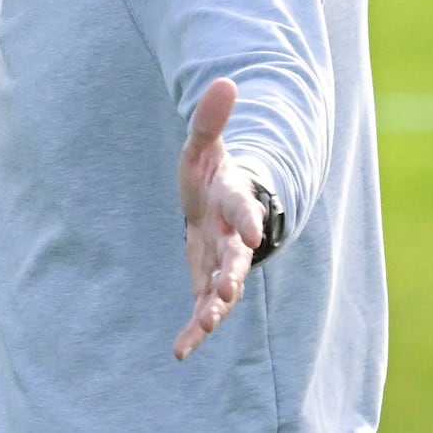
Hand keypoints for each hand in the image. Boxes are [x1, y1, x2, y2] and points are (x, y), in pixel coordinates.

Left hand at [174, 77, 264, 360]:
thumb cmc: (209, 172)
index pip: (242, 207)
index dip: (247, 217)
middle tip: (229, 288)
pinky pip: (204, 309)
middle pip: (235, 256)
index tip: (251, 230)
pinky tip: (181, 351)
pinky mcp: (207, 282)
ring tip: (202, 326)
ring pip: (222, 290)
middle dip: (232, 271)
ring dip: (214, 307)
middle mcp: (231, 236)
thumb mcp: (202, 144)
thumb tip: (224, 81)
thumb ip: (212, 119)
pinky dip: (195, 330)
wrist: (215, 204)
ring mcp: (221, 262)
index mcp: (232, 200)